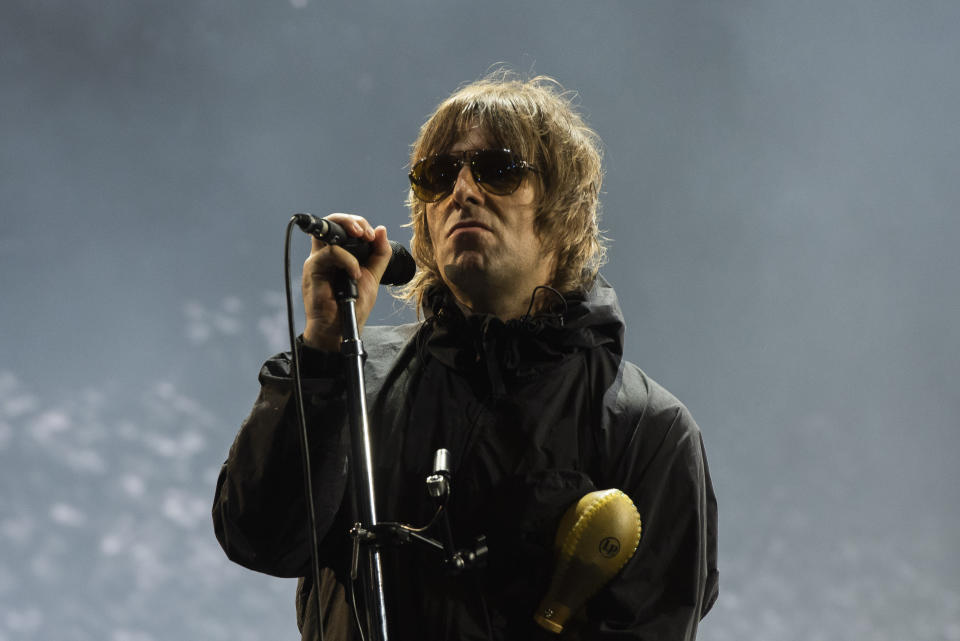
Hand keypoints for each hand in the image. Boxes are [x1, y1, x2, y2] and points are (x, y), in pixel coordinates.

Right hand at [301, 213, 391, 351]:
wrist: (341, 329)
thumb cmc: (354, 305)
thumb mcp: (372, 276)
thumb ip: (379, 254)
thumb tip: (381, 229)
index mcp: (338, 254)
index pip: (342, 227)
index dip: (358, 224)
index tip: (373, 236)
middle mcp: (325, 254)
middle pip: (330, 222)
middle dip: (351, 220)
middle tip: (366, 232)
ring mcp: (317, 261)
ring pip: (327, 232)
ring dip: (349, 231)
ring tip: (365, 240)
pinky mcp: (313, 270)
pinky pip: (330, 253)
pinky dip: (347, 260)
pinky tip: (355, 274)